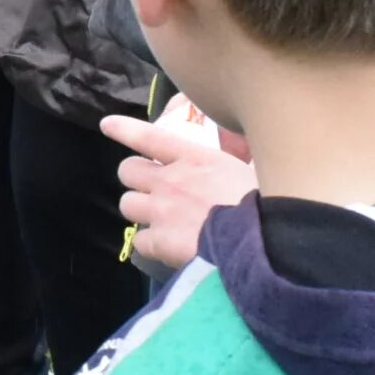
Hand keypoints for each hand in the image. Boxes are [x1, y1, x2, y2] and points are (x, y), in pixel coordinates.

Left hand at [102, 113, 259, 272]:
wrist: (261, 244)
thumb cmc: (267, 205)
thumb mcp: (259, 170)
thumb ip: (240, 161)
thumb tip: (248, 157)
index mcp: (196, 158)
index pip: (150, 136)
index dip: (125, 130)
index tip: (107, 125)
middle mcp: (170, 179)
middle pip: (127, 171)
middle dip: (137, 180)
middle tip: (153, 190)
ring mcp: (160, 210)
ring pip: (127, 205)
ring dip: (140, 212)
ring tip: (159, 221)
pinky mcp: (157, 241)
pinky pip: (138, 241)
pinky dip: (149, 246)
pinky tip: (165, 250)